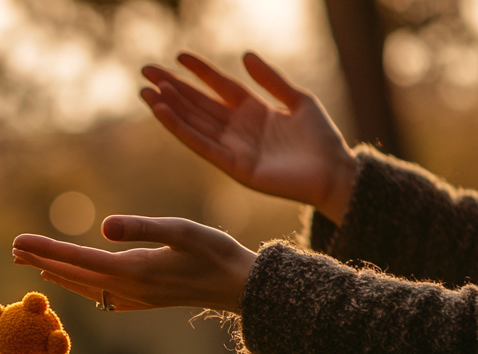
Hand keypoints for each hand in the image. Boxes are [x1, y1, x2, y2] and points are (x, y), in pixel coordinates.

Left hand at [12, 216, 256, 313]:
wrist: (240, 289)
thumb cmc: (216, 253)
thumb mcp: (182, 231)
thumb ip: (142, 227)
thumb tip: (104, 227)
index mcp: (132, 270)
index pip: (77, 259)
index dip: (45, 251)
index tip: (18, 242)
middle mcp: (127, 289)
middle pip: (73, 274)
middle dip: (41, 262)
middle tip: (13, 250)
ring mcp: (133, 299)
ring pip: (83, 286)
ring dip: (56, 274)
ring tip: (32, 264)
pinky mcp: (142, 300)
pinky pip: (99, 295)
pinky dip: (78, 285)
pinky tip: (70, 281)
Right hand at [141, 52, 355, 223]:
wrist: (332, 173)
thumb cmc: (321, 140)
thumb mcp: (298, 99)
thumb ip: (271, 80)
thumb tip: (245, 56)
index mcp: (253, 111)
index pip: (218, 87)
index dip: (199, 71)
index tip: (178, 57)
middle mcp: (237, 130)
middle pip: (198, 104)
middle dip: (171, 89)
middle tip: (145, 72)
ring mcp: (232, 148)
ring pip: (193, 124)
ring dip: (169, 109)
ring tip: (147, 92)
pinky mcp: (233, 167)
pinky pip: (201, 145)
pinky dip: (181, 130)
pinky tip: (164, 114)